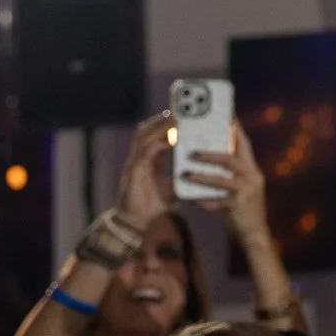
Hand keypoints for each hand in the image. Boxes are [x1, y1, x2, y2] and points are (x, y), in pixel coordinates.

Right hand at [117, 113, 173, 227]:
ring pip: (143, 139)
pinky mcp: (133, 174)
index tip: (178, 114)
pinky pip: (143, 154)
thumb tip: (203, 168)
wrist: (138, 223)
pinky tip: (168, 141)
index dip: (163, 124)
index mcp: (147, 160)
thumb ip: (182, 175)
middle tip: (177, 111)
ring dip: (158, 128)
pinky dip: (156, 145)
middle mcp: (139, 159)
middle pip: (145, 132)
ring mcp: (134, 165)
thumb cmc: (155, 205)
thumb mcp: (173, 186)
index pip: (152, 136)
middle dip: (160, 120)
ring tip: (174, 120)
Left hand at [182, 123, 270, 246]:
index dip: (234, 130)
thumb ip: (232, 172)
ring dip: (202, 176)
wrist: (255, 234)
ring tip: (186, 173)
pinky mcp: (238, 208)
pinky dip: (203, 200)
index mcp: (252, 169)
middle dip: (210, 154)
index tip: (222, 117)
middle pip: (231, 159)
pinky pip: (217, 202)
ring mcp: (246, 192)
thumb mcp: (242, 186)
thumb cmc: (243, 208)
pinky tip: (191, 200)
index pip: (244, 144)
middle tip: (192, 152)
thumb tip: (211, 156)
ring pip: (222, 180)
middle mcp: (252, 177)